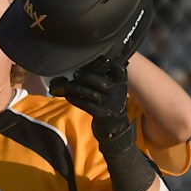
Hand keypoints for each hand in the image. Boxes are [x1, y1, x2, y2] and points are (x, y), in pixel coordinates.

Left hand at [52, 56, 157, 190]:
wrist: (114, 130)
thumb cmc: (108, 107)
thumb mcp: (112, 92)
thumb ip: (106, 79)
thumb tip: (87, 66)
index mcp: (122, 86)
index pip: (120, 72)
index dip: (112, 65)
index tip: (102, 60)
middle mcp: (118, 94)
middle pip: (102, 82)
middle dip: (88, 76)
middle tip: (78, 74)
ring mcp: (111, 106)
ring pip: (92, 94)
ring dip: (77, 88)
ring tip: (68, 85)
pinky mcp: (102, 115)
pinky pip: (86, 105)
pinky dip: (75, 99)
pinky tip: (68, 96)